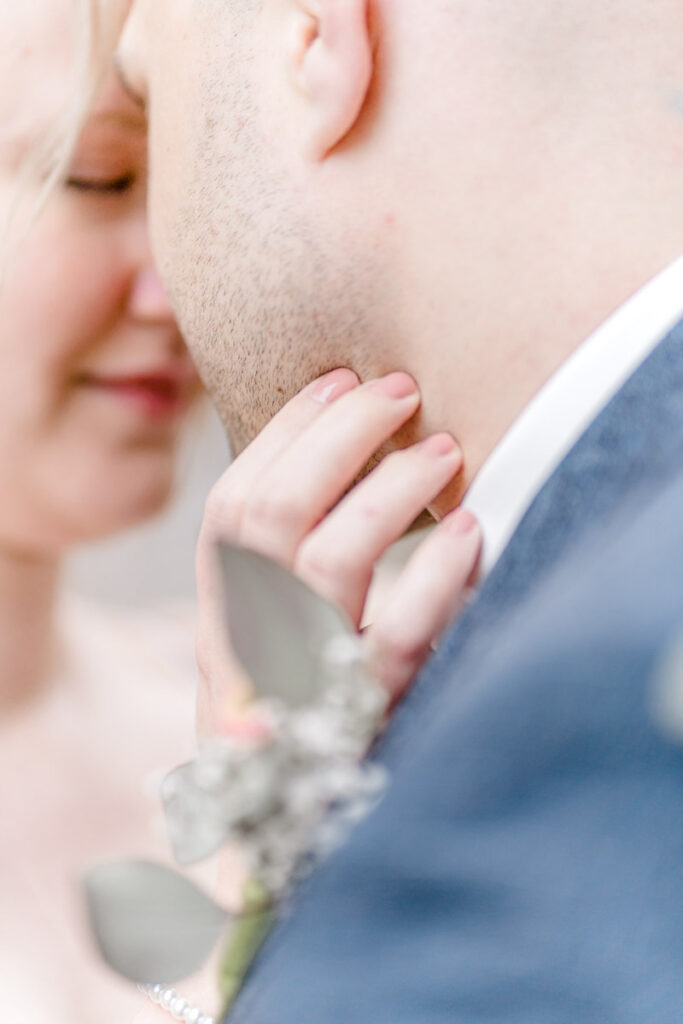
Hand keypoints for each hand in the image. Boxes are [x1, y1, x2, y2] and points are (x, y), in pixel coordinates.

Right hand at [196, 369, 480, 732]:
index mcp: (220, 618)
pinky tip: (467, 535)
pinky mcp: (361, 722)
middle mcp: (245, 645)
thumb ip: (286, 566)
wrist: (282, 836)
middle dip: (337, 438)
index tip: (336, 380)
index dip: (282, 435)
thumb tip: (336, 453)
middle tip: (397, 390)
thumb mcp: (266, 639)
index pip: (233, 507)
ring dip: (388, 492)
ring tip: (441, 449)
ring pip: (327, 565)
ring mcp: (298, 683)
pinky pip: (394, 644)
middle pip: (273, 517)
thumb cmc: (290, 716)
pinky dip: (434, 581)